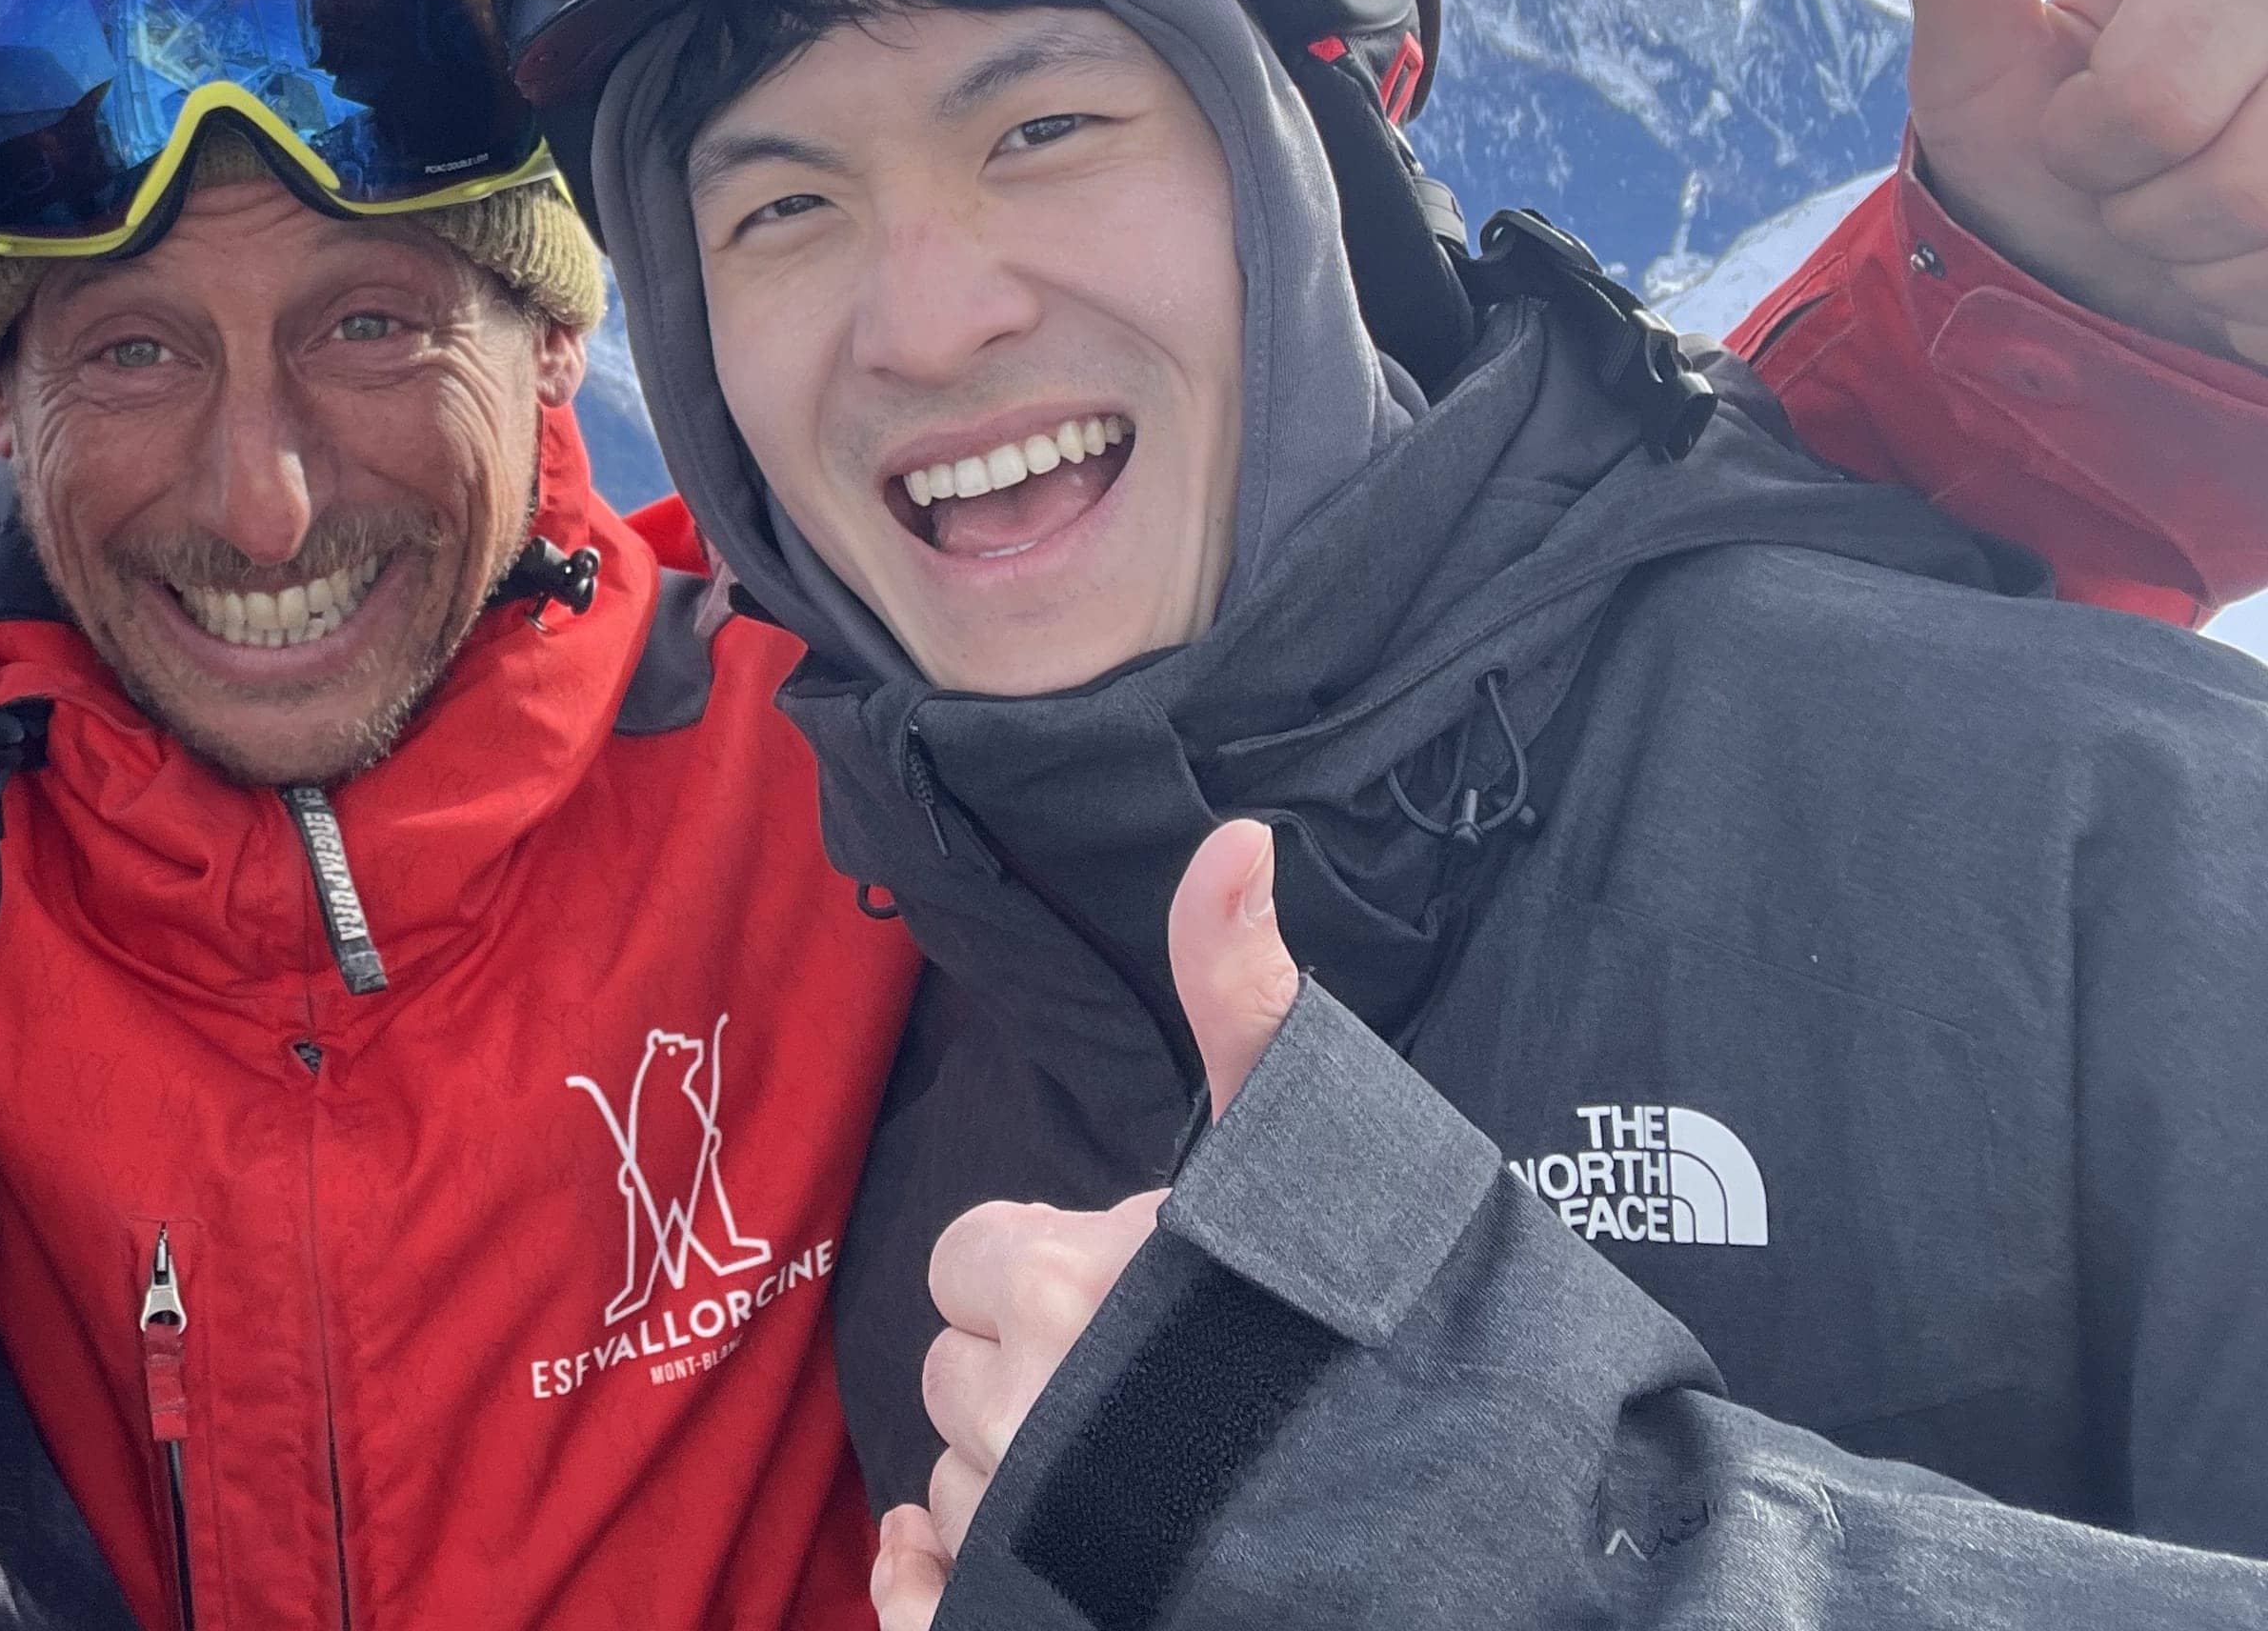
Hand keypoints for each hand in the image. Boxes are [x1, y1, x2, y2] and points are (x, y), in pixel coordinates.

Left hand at [873, 820, 1298, 1630]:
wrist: (1467, 1515)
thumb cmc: (1372, 1315)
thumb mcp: (1303, 1135)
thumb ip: (1238, 989)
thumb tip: (1236, 840)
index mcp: (1060, 1281)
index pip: (970, 1257)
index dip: (1044, 1268)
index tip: (1128, 1288)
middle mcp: (1022, 1406)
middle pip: (958, 1369)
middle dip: (1032, 1366)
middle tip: (1143, 1382)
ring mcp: (1023, 1524)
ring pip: (962, 1481)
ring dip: (1021, 1472)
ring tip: (1140, 1472)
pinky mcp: (1030, 1614)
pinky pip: (927, 1604)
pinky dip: (935, 1584)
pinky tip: (967, 1562)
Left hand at [1837, 0, 2267, 367]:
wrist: (2118, 274)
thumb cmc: (2050, 154)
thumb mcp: (1984, 60)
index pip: (2154, 110)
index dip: (2094, 149)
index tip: (2091, 131)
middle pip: (2241, 190)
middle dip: (2158, 219)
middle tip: (2149, 186)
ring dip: (2215, 271)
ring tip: (2204, 228)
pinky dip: (2258, 311)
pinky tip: (2249, 267)